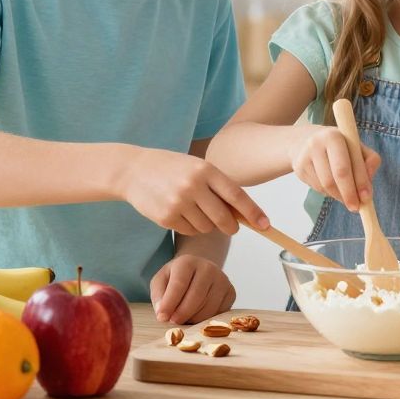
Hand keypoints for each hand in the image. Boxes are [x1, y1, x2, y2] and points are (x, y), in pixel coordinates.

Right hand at [118, 149, 267, 235]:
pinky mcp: (166, 218)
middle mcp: (193, 186)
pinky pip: (190, 231)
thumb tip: (245, 213)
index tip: (266, 225)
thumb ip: (219, 187)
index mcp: (205, 170)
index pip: (236, 195)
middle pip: (224, 218)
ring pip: (207, 227)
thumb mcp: (197, 167)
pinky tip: (181, 212)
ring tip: (195, 210)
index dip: (253, 212)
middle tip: (232, 227)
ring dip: (208, 225)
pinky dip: (191, 227)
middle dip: (231, 226)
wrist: (133, 170)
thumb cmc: (172, 168)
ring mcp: (178, 203)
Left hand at [149, 254, 235, 324]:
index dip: (169, 303)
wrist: (199, 271)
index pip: (179, 284)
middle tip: (173, 321)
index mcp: (187, 262)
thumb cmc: (176, 278)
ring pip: (208, 308)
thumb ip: (158, 295)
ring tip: (184, 317)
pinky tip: (198, 314)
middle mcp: (208, 268)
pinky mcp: (231, 293)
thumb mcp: (161, 281)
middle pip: (196, 297)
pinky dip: (206, 320)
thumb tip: (163, 314)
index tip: (162, 317)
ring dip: (193, 319)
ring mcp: (223, 280)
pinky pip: (218, 314)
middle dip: (182, 314)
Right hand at [286, 124, 380, 210]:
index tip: (366, 198)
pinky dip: (329, 193)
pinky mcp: (299, 169)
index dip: (358, 184)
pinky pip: (317, 188)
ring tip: (347, 195)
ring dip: (339, 196)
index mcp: (333, 136)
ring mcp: (304, 157)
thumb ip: (370, 160)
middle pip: (332, 179)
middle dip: (347, 195)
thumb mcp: (356, 146)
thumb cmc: (339, 145)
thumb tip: (368, 186)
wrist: (306, 140)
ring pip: (325, 187)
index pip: (346, 166)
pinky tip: (334, 187)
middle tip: (356, 207)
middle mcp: (316, 145)